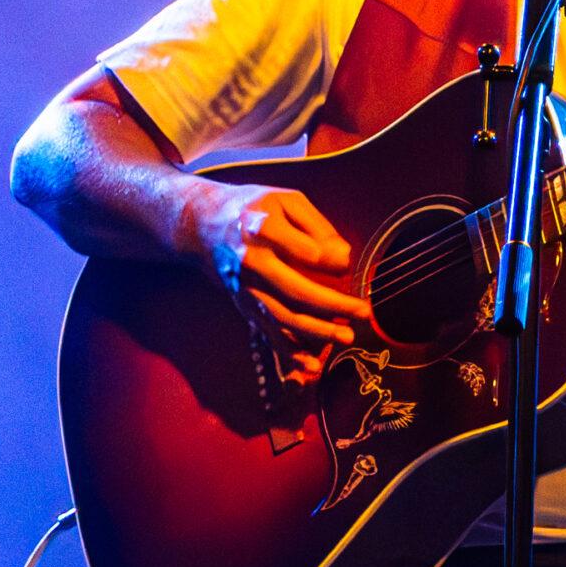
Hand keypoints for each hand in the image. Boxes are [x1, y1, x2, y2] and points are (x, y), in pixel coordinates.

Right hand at [192, 183, 370, 386]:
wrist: (200, 224)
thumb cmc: (254, 208)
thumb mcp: (286, 200)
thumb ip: (318, 226)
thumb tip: (344, 259)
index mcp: (263, 228)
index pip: (306, 252)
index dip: (333, 262)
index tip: (347, 266)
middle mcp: (251, 261)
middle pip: (296, 290)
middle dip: (333, 306)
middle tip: (364, 313)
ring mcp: (244, 286)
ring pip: (282, 317)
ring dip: (317, 332)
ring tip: (347, 337)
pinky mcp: (242, 304)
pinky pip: (267, 331)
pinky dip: (289, 352)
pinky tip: (312, 366)